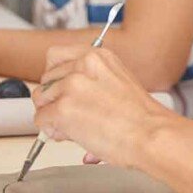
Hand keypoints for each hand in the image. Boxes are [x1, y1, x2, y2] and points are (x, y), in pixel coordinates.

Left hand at [32, 46, 178, 168]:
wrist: (152, 135)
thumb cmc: (143, 118)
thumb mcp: (118, 82)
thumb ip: (91, 81)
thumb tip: (67, 95)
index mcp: (97, 56)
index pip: (54, 56)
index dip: (55, 77)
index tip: (60, 88)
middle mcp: (83, 66)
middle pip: (45, 80)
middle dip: (53, 99)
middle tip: (71, 114)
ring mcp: (71, 86)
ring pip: (40, 100)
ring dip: (52, 116)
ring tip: (75, 126)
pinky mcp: (63, 109)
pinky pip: (41, 120)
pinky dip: (51, 131)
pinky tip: (71, 134)